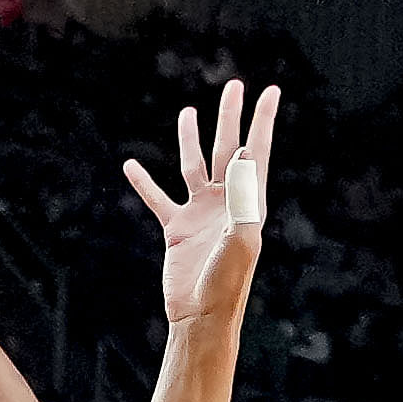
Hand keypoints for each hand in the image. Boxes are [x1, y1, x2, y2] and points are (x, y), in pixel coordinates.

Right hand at [120, 75, 277, 329]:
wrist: (201, 315)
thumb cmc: (227, 282)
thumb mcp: (241, 239)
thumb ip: (242, 196)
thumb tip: (242, 153)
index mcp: (247, 202)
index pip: (255, 151)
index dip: (263, 121)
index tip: (271, 91)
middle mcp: (225, 202)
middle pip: (226, 148)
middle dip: (230, 117)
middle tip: (233, 86)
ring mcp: (200, 214)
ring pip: (193, 166)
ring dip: (191, 139)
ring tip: (188, 111)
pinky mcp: (177, 229)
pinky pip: (158, 198)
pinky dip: (144, 182)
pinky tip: (131, 165)